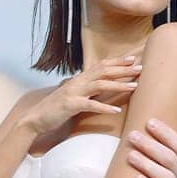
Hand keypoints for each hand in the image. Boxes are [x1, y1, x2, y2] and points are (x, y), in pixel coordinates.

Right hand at [20, 56, 142, 135]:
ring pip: (100, 84)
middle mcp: (78, 82)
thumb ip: (89, 89)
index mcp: (80, 79)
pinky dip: (104, 107)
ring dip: (119, 85)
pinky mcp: (70, 105)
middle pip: (104, 71)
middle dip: (123, 69)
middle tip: (141, 68)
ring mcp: (74, 92)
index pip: (101, 65)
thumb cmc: (58, 108)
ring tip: (135, 86)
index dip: (118, 61)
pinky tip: (117, 111)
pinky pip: (90, 105)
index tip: (134, 59)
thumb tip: (104, 86)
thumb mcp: (75, 95)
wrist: (36, 118)